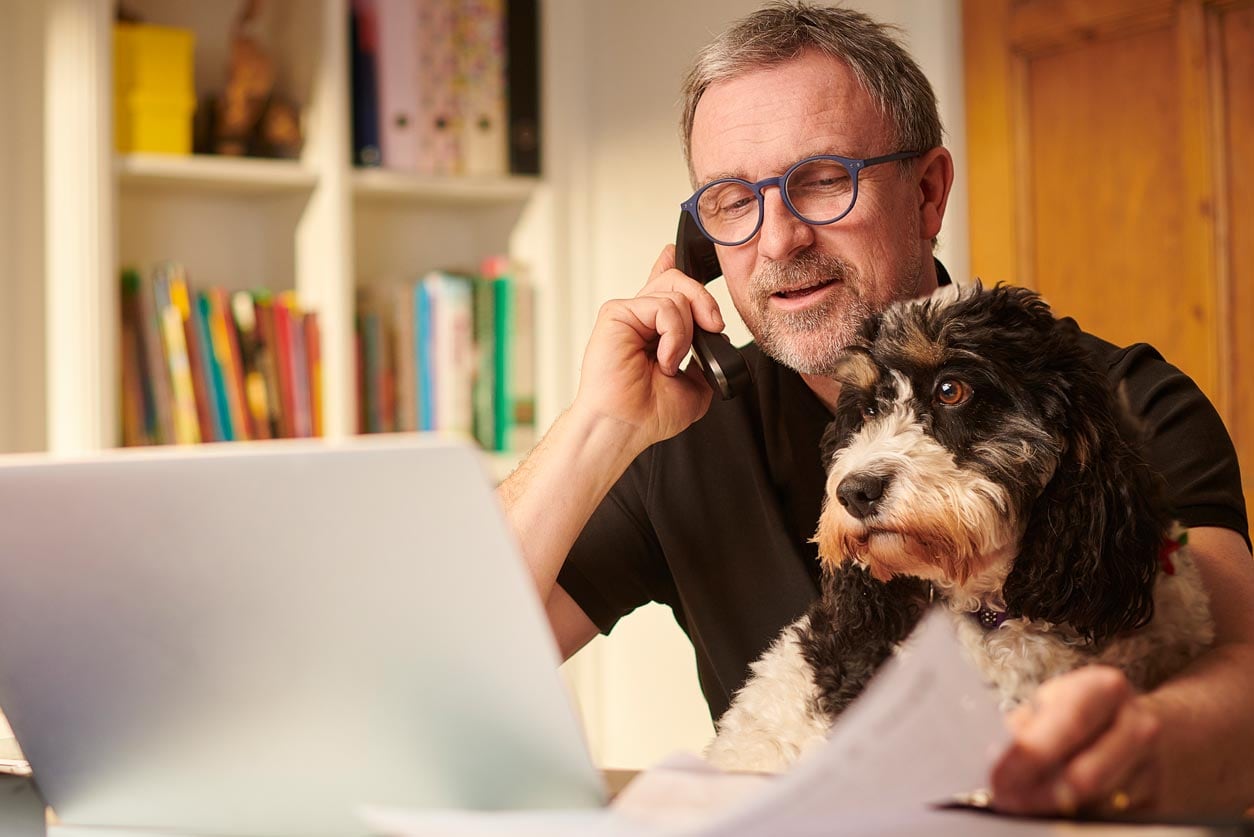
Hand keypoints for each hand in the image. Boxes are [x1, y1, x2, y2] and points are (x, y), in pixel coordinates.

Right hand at [573, 244, 726, 449]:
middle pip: (678, 281)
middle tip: (713, 328)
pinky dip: (674, 334)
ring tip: (671, 363)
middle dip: (705, 301)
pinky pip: (663, 306)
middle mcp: (639, 318)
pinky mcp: (617, 313)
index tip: (672, 254)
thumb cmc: (650, 413)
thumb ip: (706, 356)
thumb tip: (713, 336)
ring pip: (677, 293)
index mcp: (653, 330)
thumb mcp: (697, 384)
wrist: (626, 427)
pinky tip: (663, 359)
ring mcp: (628, 314)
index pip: (662, 287)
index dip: (669, 266)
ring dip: (686, 333)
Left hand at [991, 666, 1162, 816]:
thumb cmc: (1080, 714)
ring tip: (1022, 805)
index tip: (998, 777)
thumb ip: (1026, 727)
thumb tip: (1000, 758)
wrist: (1139, 725)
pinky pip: (1111, 820)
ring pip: (1097, 805)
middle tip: (1005, 800)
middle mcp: (1138, 726)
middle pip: (1087, 775)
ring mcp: (1153, 767)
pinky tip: (1055, 811)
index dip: (1032, 755)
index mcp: (1106, 689)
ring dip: (1054, 811)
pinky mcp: (1158, 802)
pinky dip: (1076, 820)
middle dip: (1038, 794)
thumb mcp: (1051, 704)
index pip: (1069, 723)